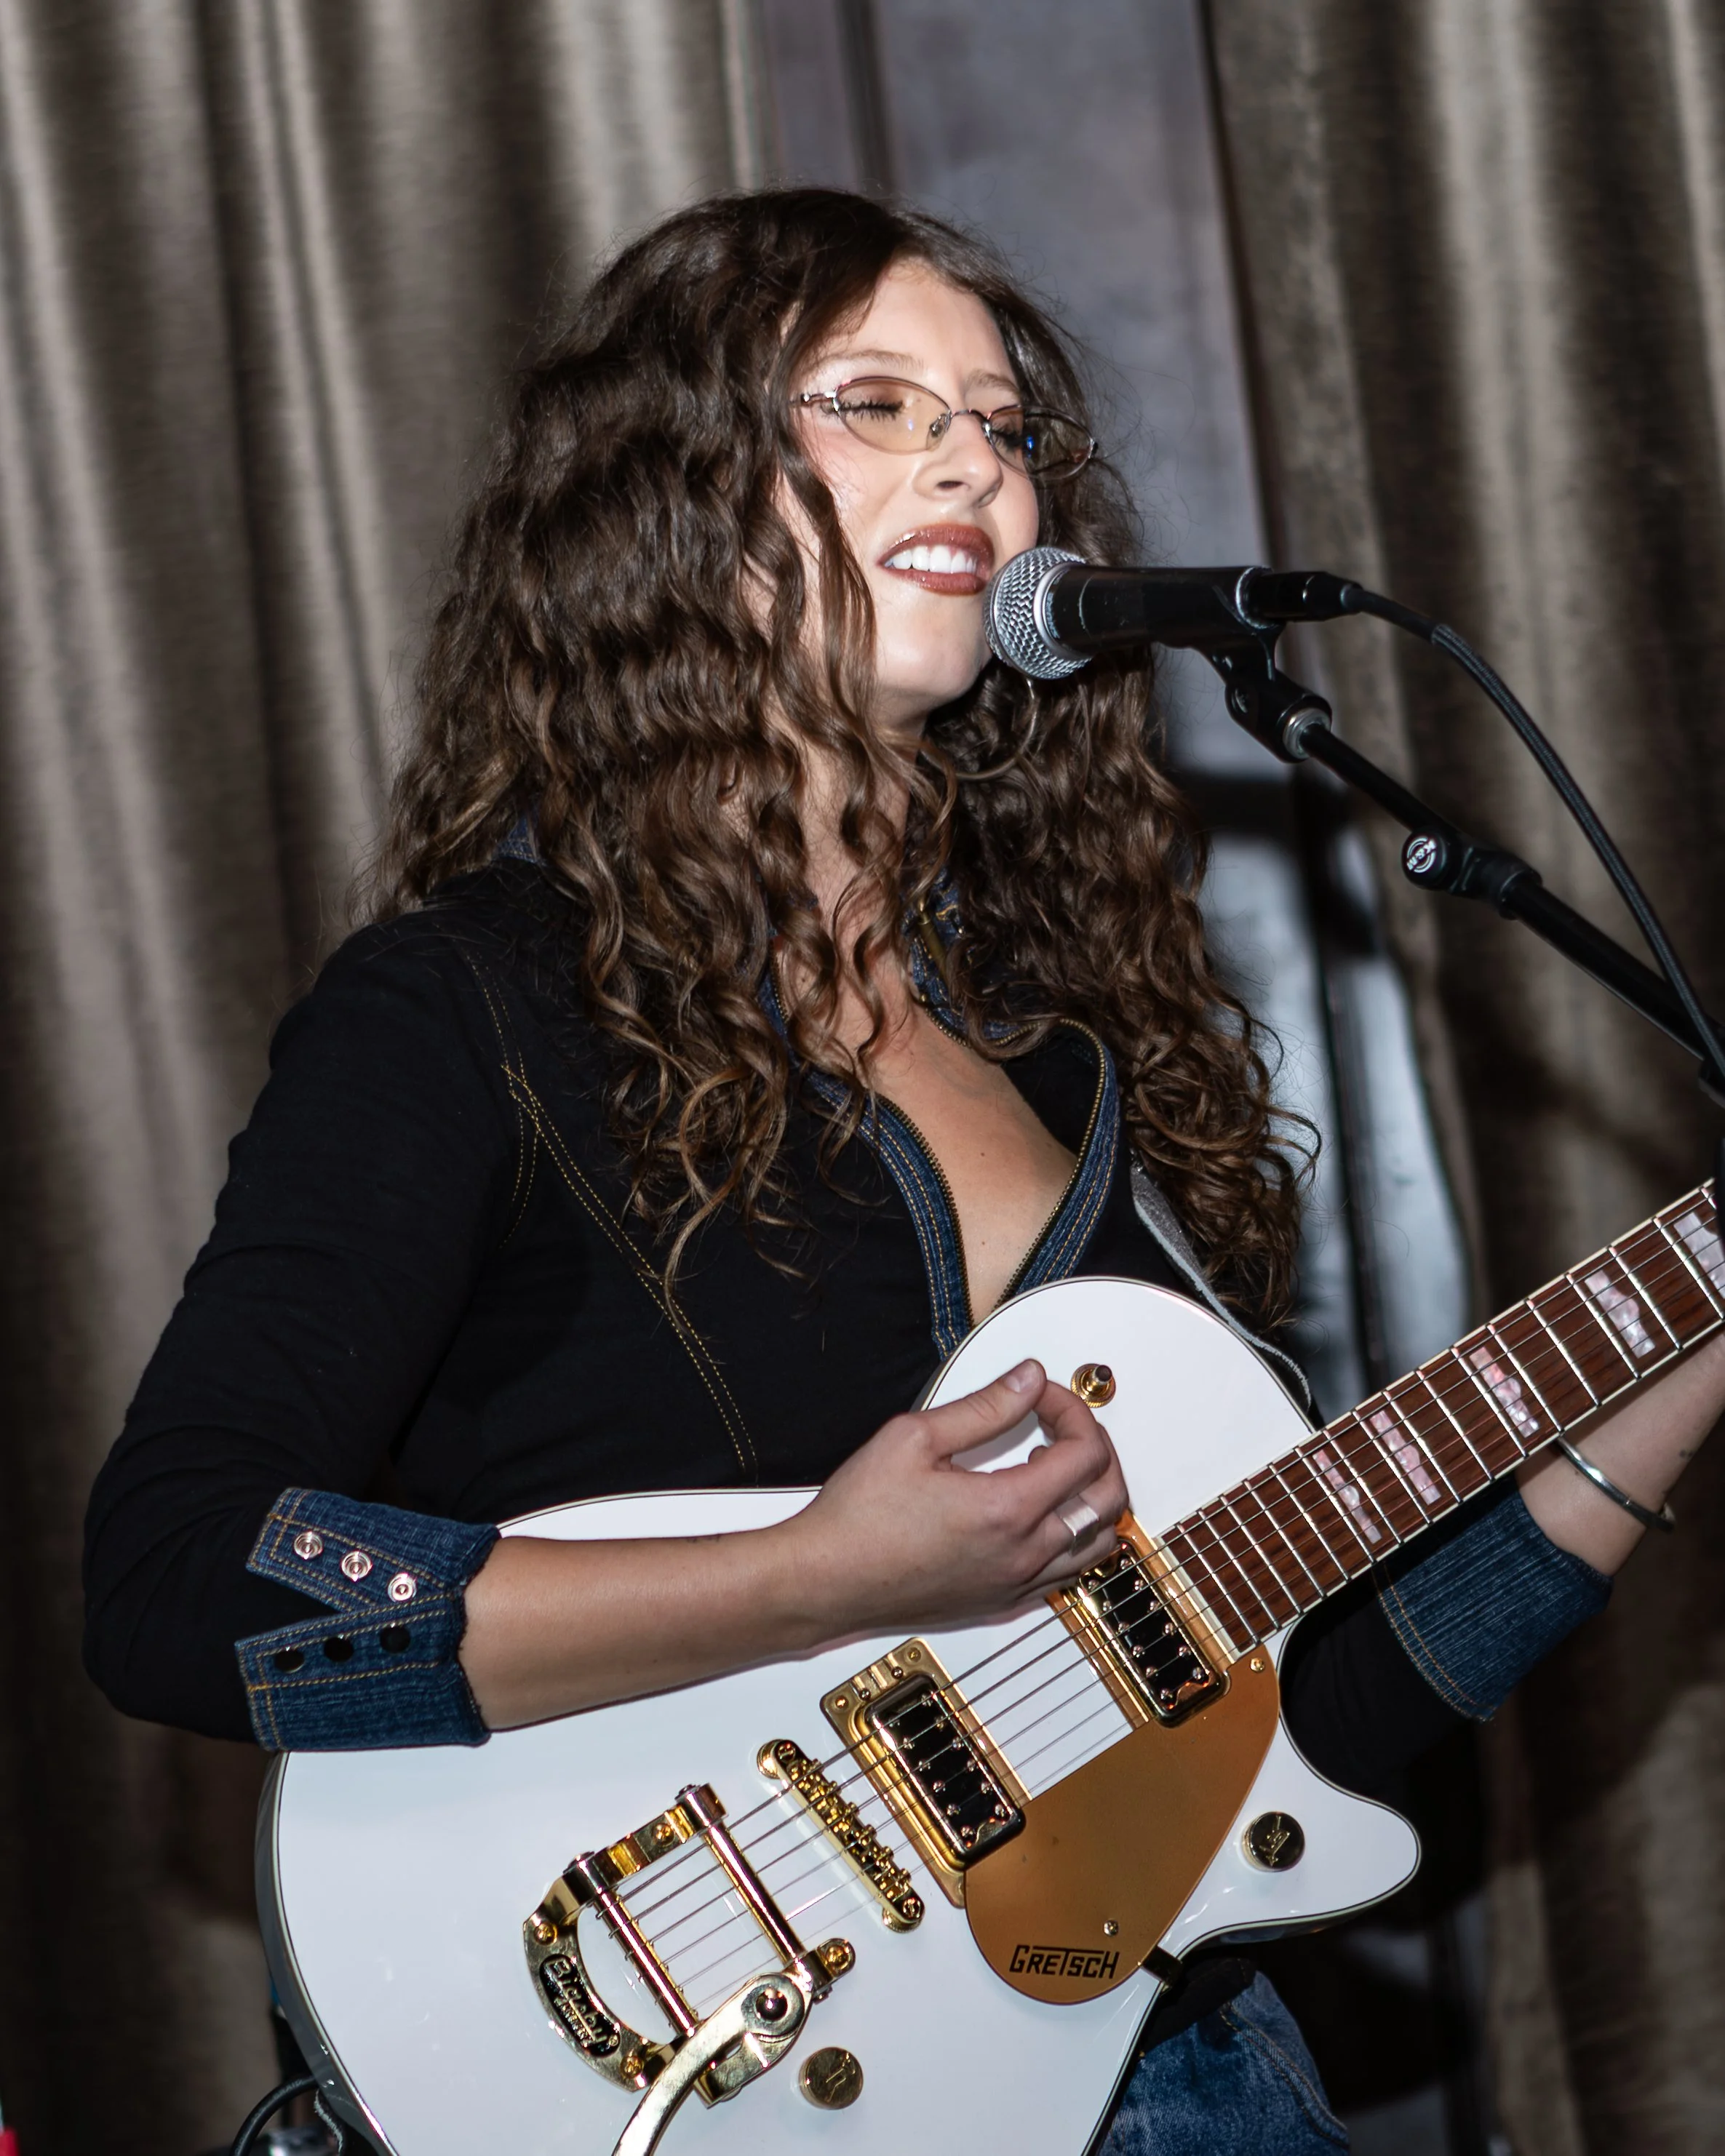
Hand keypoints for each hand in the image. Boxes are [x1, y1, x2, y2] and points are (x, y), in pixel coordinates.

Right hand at [786, 1358, 1127, 1636]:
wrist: (825, 1581)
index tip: (1041, 1395)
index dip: (1071, 1410)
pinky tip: (1042, 1514)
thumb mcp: (915, 1437)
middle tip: (1061, 1425)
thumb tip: (1027, 1379)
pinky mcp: (1001, 1603)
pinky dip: (1073, 1538)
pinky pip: (1067, 1574)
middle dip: (1098, 1449)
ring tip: (1058, 1468)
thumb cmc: (857, 1519)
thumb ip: (984, 1406)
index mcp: (1008, 1510)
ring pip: (1097, 1544)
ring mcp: (1016, 1584)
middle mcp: (1023, 1553)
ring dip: (1093, 1498)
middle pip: (1108, 1499)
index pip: (1086, 1452)